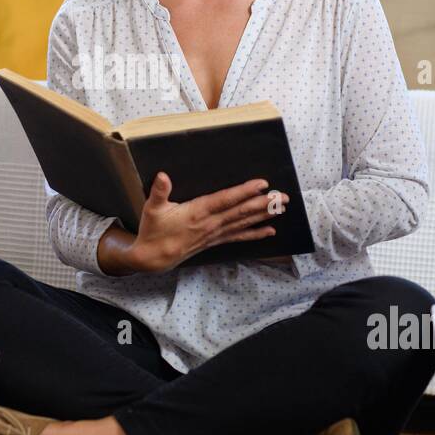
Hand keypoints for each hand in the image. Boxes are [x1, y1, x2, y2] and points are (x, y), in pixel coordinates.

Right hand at [125, 173, 287, 273]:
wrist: (153, 258)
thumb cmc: (153, 231)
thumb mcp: (152, 209)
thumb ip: (159, 191)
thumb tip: (162, 175)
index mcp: (197, 212)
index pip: (225, 200)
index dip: (244, 192)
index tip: (262, 184)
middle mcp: (210, 224)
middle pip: (241, 212)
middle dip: (263, 204)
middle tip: (283, 197)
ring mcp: (214, 234)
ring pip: (244, 223)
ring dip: (264, 215)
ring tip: (281, 208)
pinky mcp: (214, 242)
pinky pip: (238, 237)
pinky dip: (255, 234)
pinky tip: (270, 231)